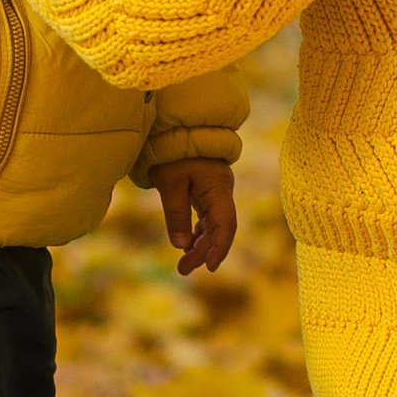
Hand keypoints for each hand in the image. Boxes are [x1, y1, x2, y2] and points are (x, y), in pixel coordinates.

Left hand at [151, 161, 236, 277]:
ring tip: (184, 264)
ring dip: (200, 244)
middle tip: (183, 269)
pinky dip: (198, 232)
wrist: (176, 127)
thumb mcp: (170, 182)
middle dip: (204, 251)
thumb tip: (180, 246)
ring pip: (213, 224)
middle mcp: (222, 191)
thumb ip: (176, 214)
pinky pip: (207, 217)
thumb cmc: (172, 151)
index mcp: (218, 187)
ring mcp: (215, 191)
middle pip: (219, 228)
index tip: (210, 267)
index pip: (226, 224)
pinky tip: (189, 246)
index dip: (220, 247)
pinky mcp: (206, 190)